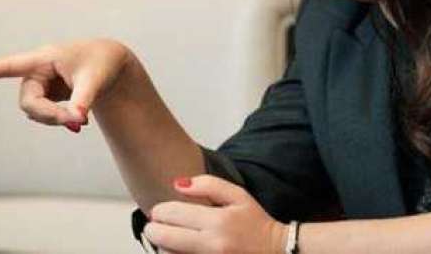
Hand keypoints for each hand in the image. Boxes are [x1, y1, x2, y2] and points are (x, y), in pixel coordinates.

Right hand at [0, 39, 133, 130]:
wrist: (111, 64)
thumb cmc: (102, 63)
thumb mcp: (95, 81)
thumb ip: (83, 100)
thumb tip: (75, 122)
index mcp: (44, 58)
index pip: (10, 65)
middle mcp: (36, 71)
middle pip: (29, 101)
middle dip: (48, 115)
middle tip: (76, 124)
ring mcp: (39, 84)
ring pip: (34, 111)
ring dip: (54, 119)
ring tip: (81, 120)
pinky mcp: (45, 95)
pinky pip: (43, 114)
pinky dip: (58, 120)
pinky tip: (77, 119)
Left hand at [147, 175, 286, 253]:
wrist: (277, 252)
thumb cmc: (256, 223)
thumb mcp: (239, 196)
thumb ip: (209, 184)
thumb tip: (178, 184)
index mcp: (219, 220)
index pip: (174, 213)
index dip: (160, 211)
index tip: (159, 211)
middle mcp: (213, 244)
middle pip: (165, 237)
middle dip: (153, 230)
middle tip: (154, 226)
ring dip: (162, 246)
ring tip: (167, 239)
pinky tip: (176, 250)